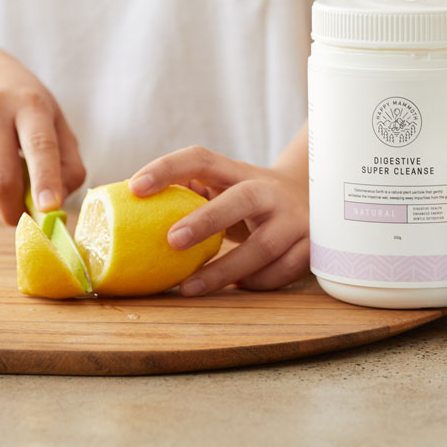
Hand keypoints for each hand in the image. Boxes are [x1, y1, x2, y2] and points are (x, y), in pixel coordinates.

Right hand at [0, 43, 85, 223]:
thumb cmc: (24, 105)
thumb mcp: (56, 121)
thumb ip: (69, 163)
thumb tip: (58, 205)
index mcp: (30, 104)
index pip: (40, 146)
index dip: (46, 180)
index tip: (50, 208)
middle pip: (3, 179)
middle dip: (18, 211)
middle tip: (28, 219)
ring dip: (2, 204)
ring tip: (11, 184)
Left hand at [128, 146, 309, 295]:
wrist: (314, 200)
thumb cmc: (251, 200)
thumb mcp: (227, 187)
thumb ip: (191, 192)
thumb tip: (132, 207)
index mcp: (240, 172)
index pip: (201, 159)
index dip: (167, 168)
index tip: (135, 187)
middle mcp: (270, 191)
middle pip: (242, 199)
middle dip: (207, 219)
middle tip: (171, 241)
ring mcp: (295, 219)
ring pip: (263, 247)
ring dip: (225, 270)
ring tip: (188, 287)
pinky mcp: (311, 245)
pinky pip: (282, 271)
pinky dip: (256, 283)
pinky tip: (237, 287)